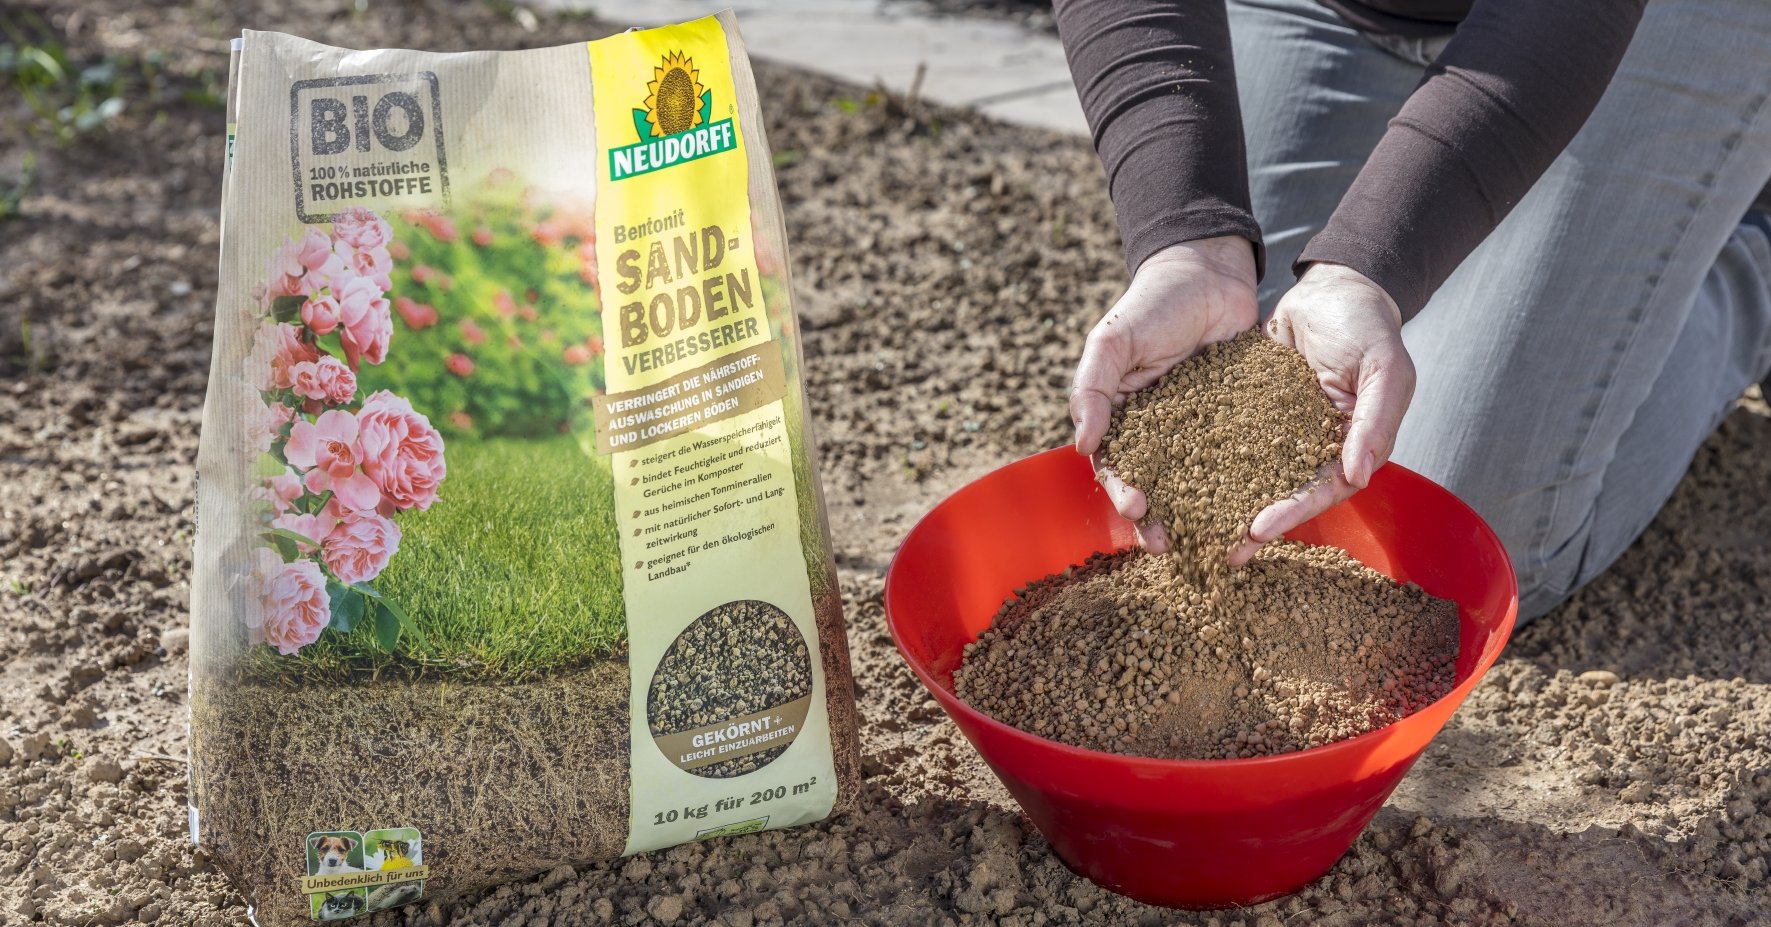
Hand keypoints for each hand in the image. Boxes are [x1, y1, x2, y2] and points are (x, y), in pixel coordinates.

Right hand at [1071, 236, 1258, 552]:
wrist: (1209, 270)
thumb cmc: (1151, 303)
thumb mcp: (1112, 339)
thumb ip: (1092, 388)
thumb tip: (1083, 445)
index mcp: (1121, 415)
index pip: (1116, 463)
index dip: (1122, 489)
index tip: (1137, 508)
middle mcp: (1158, 429)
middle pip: (1155, 482)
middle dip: (1158, 517)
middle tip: (1168, 545)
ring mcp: (1199, 427)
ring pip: (1197, 479)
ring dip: (1199, 511)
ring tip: (1209, 539)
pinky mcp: (1238, 419)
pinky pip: (1239, 456)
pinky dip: (1243, 483)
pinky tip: (1253, 504)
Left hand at [1227, 262, 1413, 565]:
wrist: (1331, 287)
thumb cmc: (1367, 325)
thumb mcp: (1383, 366)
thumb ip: (1375, 419)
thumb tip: (1359, 475)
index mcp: (1354, 445)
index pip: (1324, 489)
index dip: (1294, 511)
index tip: (1259, 530)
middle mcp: (1318, 447)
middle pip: (1286, 493)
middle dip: (1255, 522)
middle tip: (1224, 551)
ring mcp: (1284, 432)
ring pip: (1256, 475)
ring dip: (1229, 503)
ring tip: (1197, 530)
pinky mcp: (1255, 414)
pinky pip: (1233, 443)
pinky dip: (1211, 462)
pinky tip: (1181, 479)